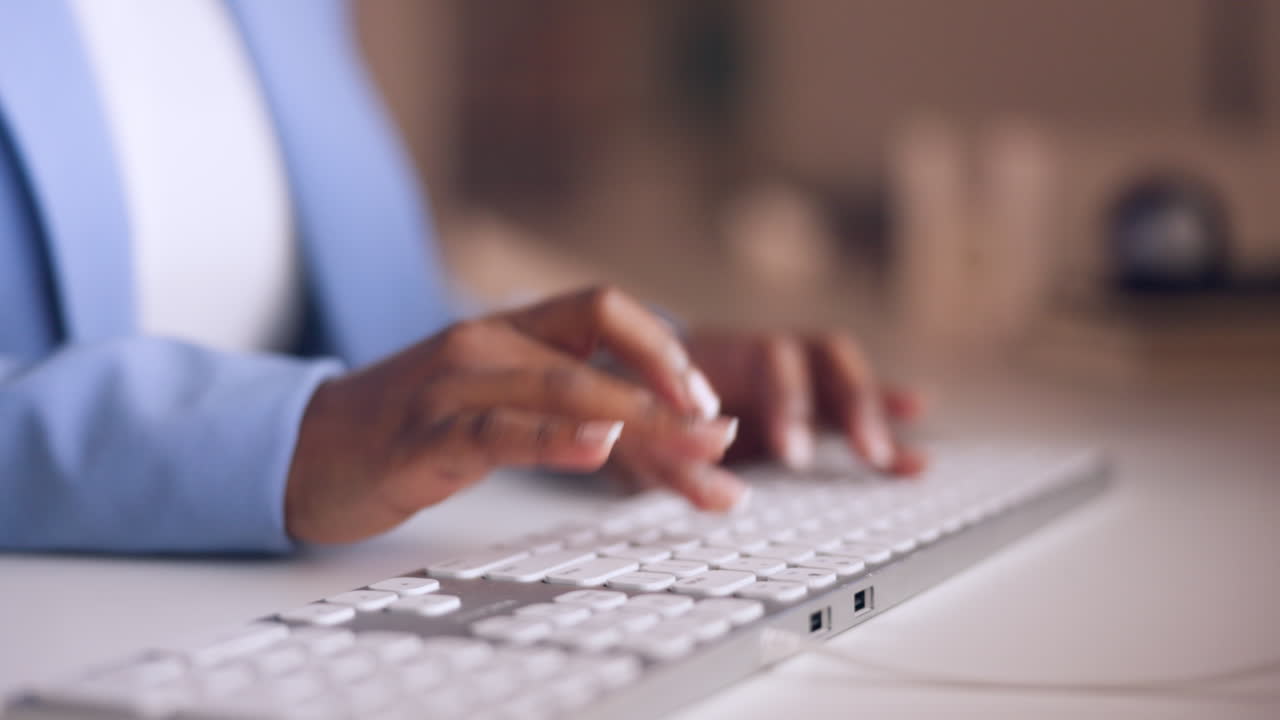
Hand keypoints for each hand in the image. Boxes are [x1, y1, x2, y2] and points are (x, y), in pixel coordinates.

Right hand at [285, 286, 737, 543]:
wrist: (298, 450)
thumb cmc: (406, 430)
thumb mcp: (492, 407)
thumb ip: (564, 414)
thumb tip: (650, 440)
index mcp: (507, 332)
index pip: (604, 311)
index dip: (664, 347)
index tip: (706, 401)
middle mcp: (486, 345)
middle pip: (601, 356)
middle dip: (672, 398)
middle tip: (724, 437)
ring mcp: (453, 387)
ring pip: (565, 390)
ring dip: (642, 422)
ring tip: (696, 449)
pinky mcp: (424, 437)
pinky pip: (499, 431)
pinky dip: (556, 438)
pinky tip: (597, 447)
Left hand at [611, 329, 925, 494]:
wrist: (624, 379)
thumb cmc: (636, 403)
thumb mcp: (643, 433)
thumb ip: (678, 464)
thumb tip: (724, 501)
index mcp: (723, 352)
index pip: (771, 358)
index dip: (789, 400)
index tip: (794, 451)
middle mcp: (765, 355)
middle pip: (822, 358)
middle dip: (850, 404)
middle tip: (865, 453)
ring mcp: (789, 377)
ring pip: (845, 379)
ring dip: (877, 415)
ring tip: (905, 460)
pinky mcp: (803, 405)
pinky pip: (852, 407)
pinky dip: (883, 427)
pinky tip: (916, 457)